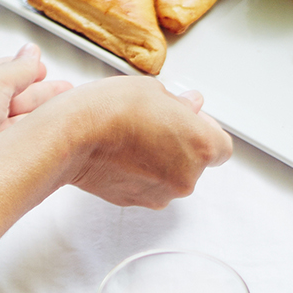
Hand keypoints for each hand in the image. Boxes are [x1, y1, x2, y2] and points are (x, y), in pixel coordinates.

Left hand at [0, 46, 71, 175]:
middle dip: (45, 96)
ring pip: (23, 123)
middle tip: (69, 95)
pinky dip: (33, 141)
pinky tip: (47, 141)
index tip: (49, 73)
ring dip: (43, 120)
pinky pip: (18, 145)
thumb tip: (33, 52)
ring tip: (67, 118)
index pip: (12, 71)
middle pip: (22, 98)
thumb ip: (19, 68)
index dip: (33, 72)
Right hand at [67, 75, 232, 207]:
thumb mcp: (155, 90)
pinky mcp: (135, 202)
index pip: (221, 146)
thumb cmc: (112, 110)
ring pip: (170, 176)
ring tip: (133, 136)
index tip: (190, 119)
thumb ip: (180, 104)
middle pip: (195, 162)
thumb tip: (190, 106)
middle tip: (157, 122)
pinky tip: (121, 151)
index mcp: (202, 147)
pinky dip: (139, 172)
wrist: (71, 136)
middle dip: (180, 144)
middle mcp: (186, 178)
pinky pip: (147, 185)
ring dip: (159, 160)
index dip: (205, 131)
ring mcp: (160, 194)